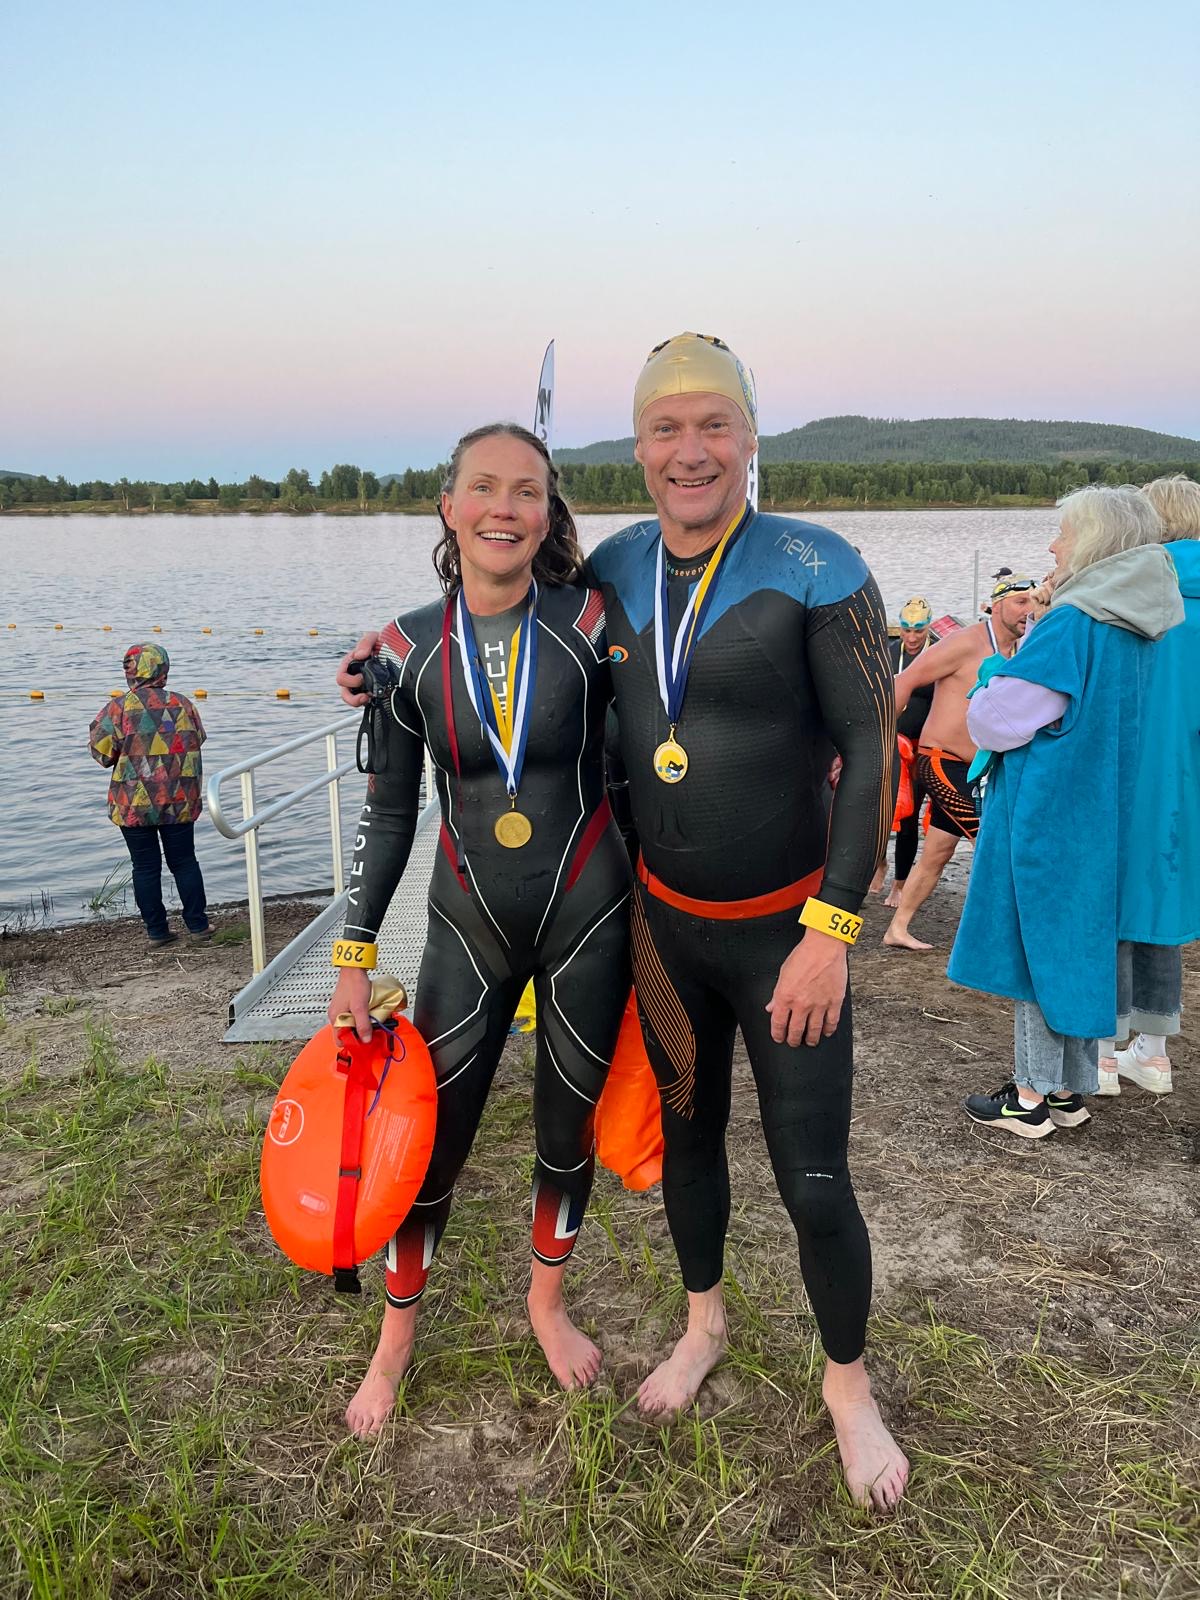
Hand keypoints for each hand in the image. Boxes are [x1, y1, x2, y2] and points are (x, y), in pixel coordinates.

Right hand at [329, 967, 372, 1041]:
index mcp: (335, 1018)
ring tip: (370, 1021)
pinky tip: (368, 1013)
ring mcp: (340, 1009)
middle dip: (358, 1034)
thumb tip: (365, 1040)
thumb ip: (363, 1024)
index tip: (364, 1041)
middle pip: (346, 1033)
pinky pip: (352, 1016)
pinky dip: (360, 1017)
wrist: (354, 968)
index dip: (352, 1043)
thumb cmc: (354, 984)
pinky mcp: (346, 1004)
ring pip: (350, 1024)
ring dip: (360, 1025)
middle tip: (370, 1031)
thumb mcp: (360, 1007)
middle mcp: (335, 1015)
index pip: (340, 1040)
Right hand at [336, 631, 380, 706]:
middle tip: (366, 688)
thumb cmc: (384, 643)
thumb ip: (366, 642)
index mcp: (351, 664)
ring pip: (352, 700)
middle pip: (345, 692)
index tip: (361, 677)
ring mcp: (363, 685)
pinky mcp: (373, 692)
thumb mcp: (374, 638)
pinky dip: (368, 702)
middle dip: (352, 694)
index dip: (349, 680)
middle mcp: (355, 676)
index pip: (341, 677)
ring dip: (357, 701)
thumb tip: (358, 655)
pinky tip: (375, 698)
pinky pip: (365, 702)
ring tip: (367, 698)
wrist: (401, 653)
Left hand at [765, 930, 847, 1046]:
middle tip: (794, 1042)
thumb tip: (770, 1007)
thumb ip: (776, 993)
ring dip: (811, 1039)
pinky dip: (828, 1030)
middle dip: (793, 1040)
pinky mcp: (834, 1001)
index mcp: (785, 996)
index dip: (777, 1034)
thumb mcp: (783, 973)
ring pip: (814, 1030)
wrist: (824, 946)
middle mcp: (801, 1004)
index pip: (778, 1023)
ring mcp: (819, 1004)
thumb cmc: (803, 955)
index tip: (779, 1038)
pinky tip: (826, 1032)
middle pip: (796, 1031)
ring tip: (810, 1042)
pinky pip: (831, 1022)